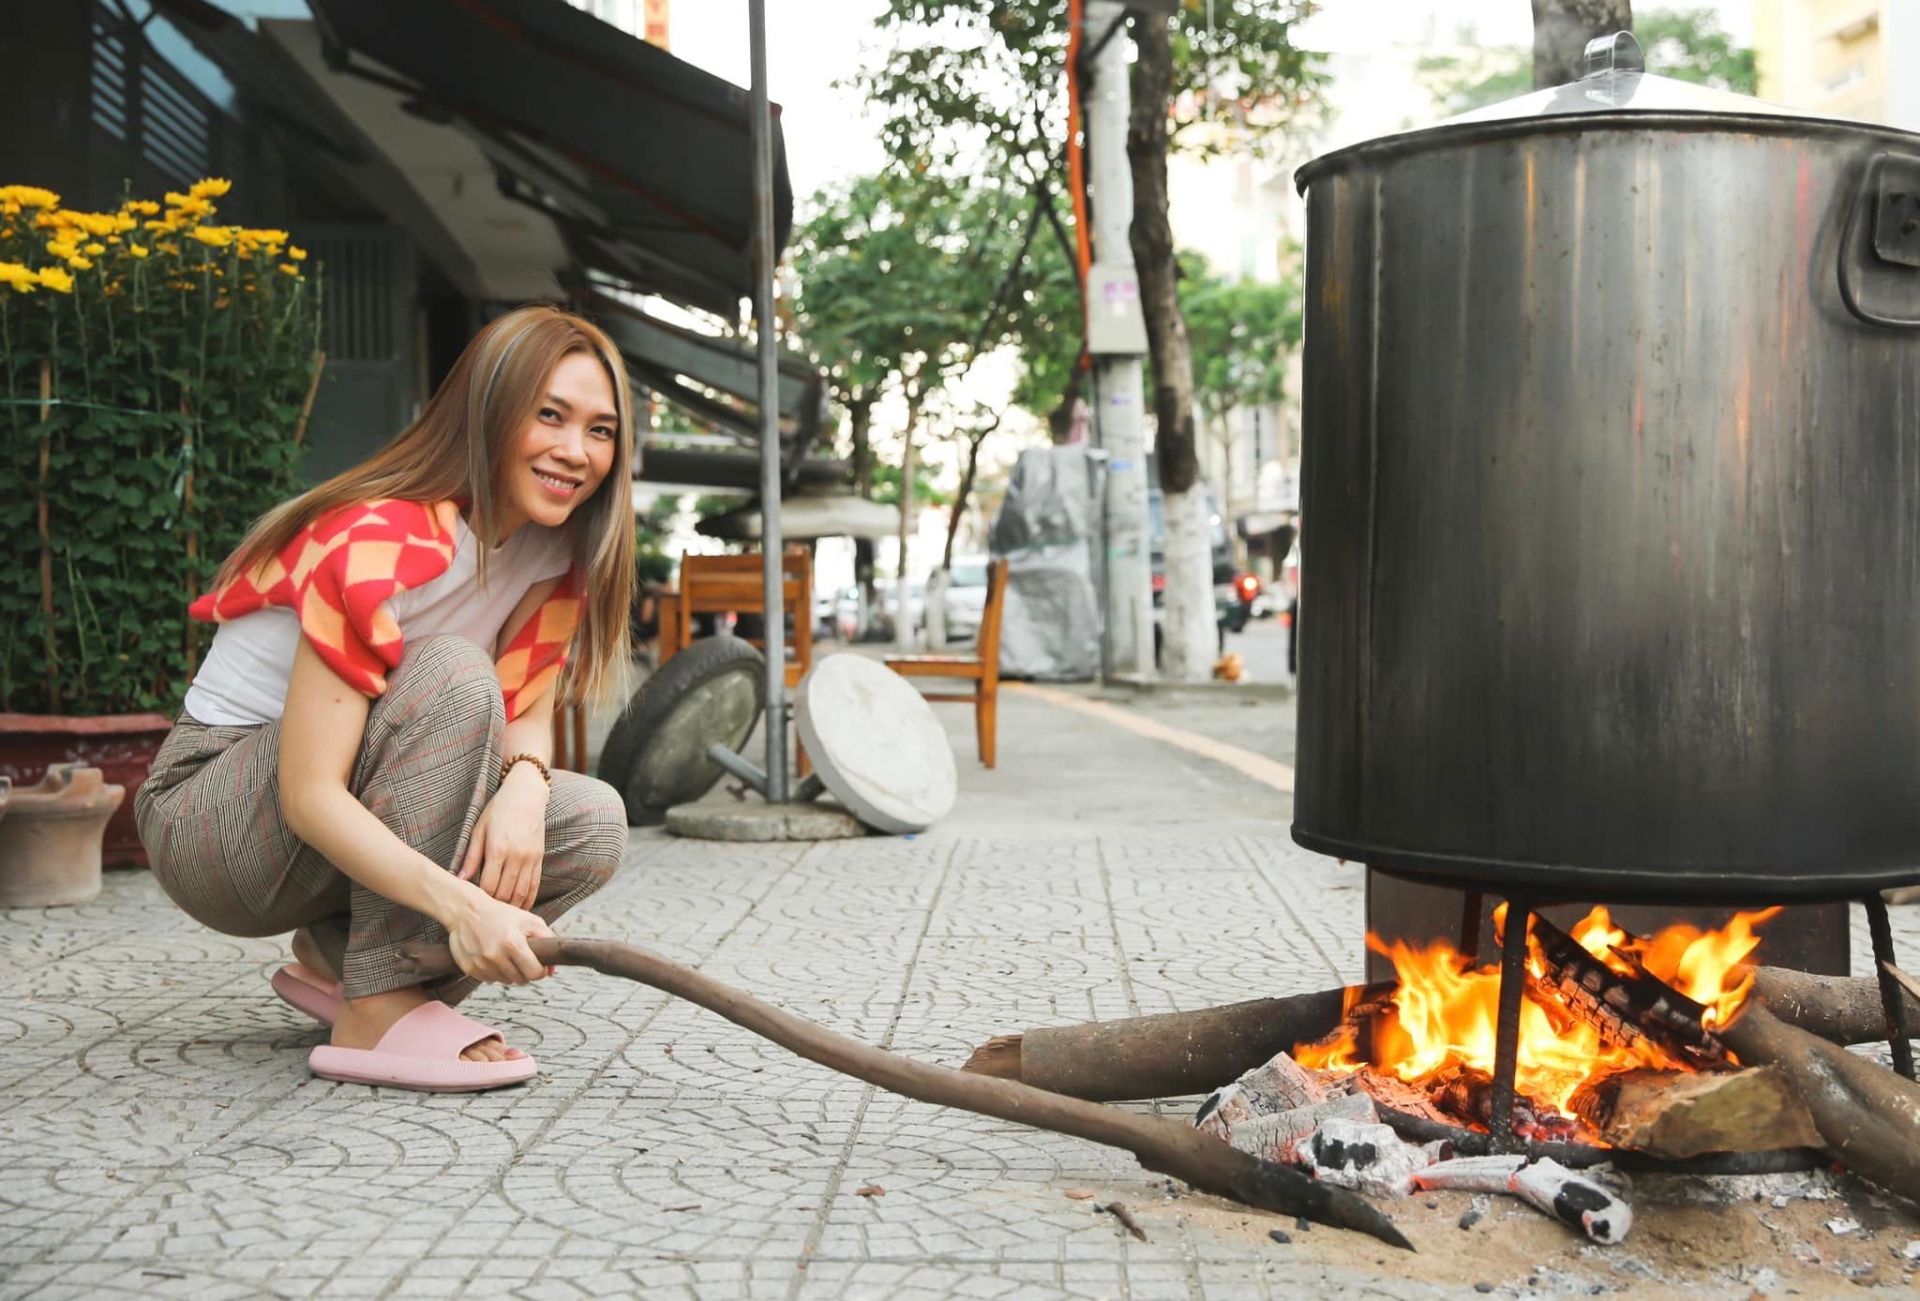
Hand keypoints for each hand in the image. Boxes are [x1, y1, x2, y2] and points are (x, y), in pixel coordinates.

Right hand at [445, 885, 551, 984]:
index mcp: (512, 943)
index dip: (540, 971)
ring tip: (505, 953)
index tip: (539, 964)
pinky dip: (494, 971)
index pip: (534, 973)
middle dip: (525, 970)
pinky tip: (492, 955)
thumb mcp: (529, 920)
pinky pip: (489, 979)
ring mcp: (481, 964)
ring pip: (505, 981)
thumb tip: (553, 970)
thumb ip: (547, 940)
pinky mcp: (469, 968)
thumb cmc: (500, 913)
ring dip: (509, 971)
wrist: (466, 910)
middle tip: (521, 957)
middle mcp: (495, 956)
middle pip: (520, 980)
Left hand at [460, 764, 548, 909]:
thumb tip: (459, 880)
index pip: (489, 885)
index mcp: (498, 849)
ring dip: (512, 907)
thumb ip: (471, 857)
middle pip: (505, 893)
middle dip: (495, 907)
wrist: (526, 795)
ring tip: (502, 916)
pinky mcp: (539, 858)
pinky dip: (528, 899)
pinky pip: (535, 885)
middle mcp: (516, 856)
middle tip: (486, 915)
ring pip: (521, 893)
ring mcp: (530, 858)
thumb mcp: (479, 830)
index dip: (482, 899)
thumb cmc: (498, 810)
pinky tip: (521, 908)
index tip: (474, 906)